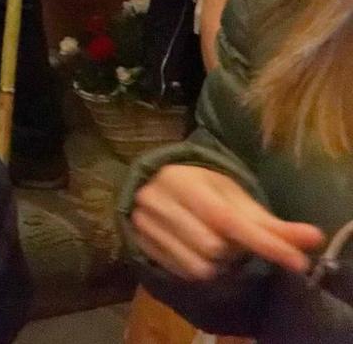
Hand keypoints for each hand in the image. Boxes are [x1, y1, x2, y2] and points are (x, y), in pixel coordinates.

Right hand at [130, 163, 323, 280]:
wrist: (152, 186)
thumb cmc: (200, 189)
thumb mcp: (234, 198)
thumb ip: (273, 223)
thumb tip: (314, 238)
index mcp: (182, 179)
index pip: (227, 219)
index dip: (265, 243)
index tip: (298, 262)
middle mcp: (157, 199)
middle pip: (215, 247)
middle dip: (231, 249)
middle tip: (229, 237)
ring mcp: (143, 223)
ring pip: (199, 265)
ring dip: (216, 262)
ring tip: (212, 244)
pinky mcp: (139, 244)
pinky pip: (183, 273)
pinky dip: (198, 268)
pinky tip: (195, 251)